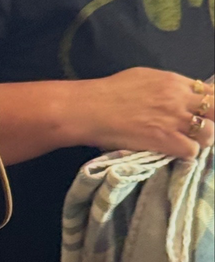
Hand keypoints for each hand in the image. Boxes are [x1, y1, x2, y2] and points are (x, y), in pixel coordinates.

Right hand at [75, 67, 213, 157]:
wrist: (89, 109)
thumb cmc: (108, 91)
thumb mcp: (142, 77)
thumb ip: (165, 85)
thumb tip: (176, 93)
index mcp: (175, 82)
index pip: (212, 93)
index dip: (212, 106)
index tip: (206, 114)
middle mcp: (180, 100)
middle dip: (212, 122)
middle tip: (199, 131)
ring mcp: (174, 121)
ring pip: (209, 134)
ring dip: (202, 140)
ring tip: (188, 143)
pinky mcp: (165, 141)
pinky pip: (192, 150)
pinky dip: (186, 153)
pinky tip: (175, 152)